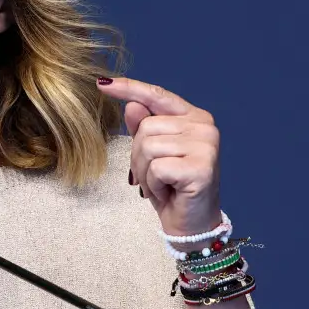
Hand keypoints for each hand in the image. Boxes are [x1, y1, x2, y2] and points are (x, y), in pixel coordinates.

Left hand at [98, 77, 222, 237]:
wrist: (191, 224)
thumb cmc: (171, 186)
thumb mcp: (151, 153)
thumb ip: (142, 126)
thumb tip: (131, 104)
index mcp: (194, 117)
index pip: (157, 96)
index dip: (129, 88)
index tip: (102, 84)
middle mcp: (204, 127)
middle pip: (145, 126)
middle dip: (139, 155)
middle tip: (156, 175)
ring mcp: (206, 146)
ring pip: (148, 146)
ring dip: (146, 172)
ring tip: (163, 184)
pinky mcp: (202, 167)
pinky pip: (157, 167)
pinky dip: (154, 183)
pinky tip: (170, 191)